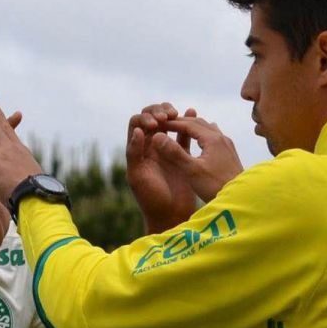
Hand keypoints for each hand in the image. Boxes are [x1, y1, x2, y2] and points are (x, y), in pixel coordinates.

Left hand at [127, 102, 199, 230]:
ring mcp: (167, 149)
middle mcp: (150, 147)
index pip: (137, 123)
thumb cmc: (151, 200)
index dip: (145, 118)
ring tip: (179, 113)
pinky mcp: (182, 155)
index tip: (156, 124)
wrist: (171, 216)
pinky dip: (187, 122)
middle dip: (159, 111)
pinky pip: (184, 135)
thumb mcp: (137, 177)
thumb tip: (138, 131)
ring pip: (168, 124)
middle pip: (152, 118)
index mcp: (137, 150)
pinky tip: (192, 112)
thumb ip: (134, 154)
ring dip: (172, 115)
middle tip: (168, 116)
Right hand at [157, 113, 243, 202]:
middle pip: (199, 123)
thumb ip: (175, 153)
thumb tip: (158, 136)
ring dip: (193, 127)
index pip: (188, 124)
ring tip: (181, 129)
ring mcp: (227, 145)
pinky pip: (214, 136)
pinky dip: (203, 134)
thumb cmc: (215, 186)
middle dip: (182, 122)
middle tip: (167, 124)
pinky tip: (203, 139)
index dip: (172, 123)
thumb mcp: (192, 170)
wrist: (240, 197)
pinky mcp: (230, 153)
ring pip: (208, 129)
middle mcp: (221, 137)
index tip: (159, 124)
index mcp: (212, 139)